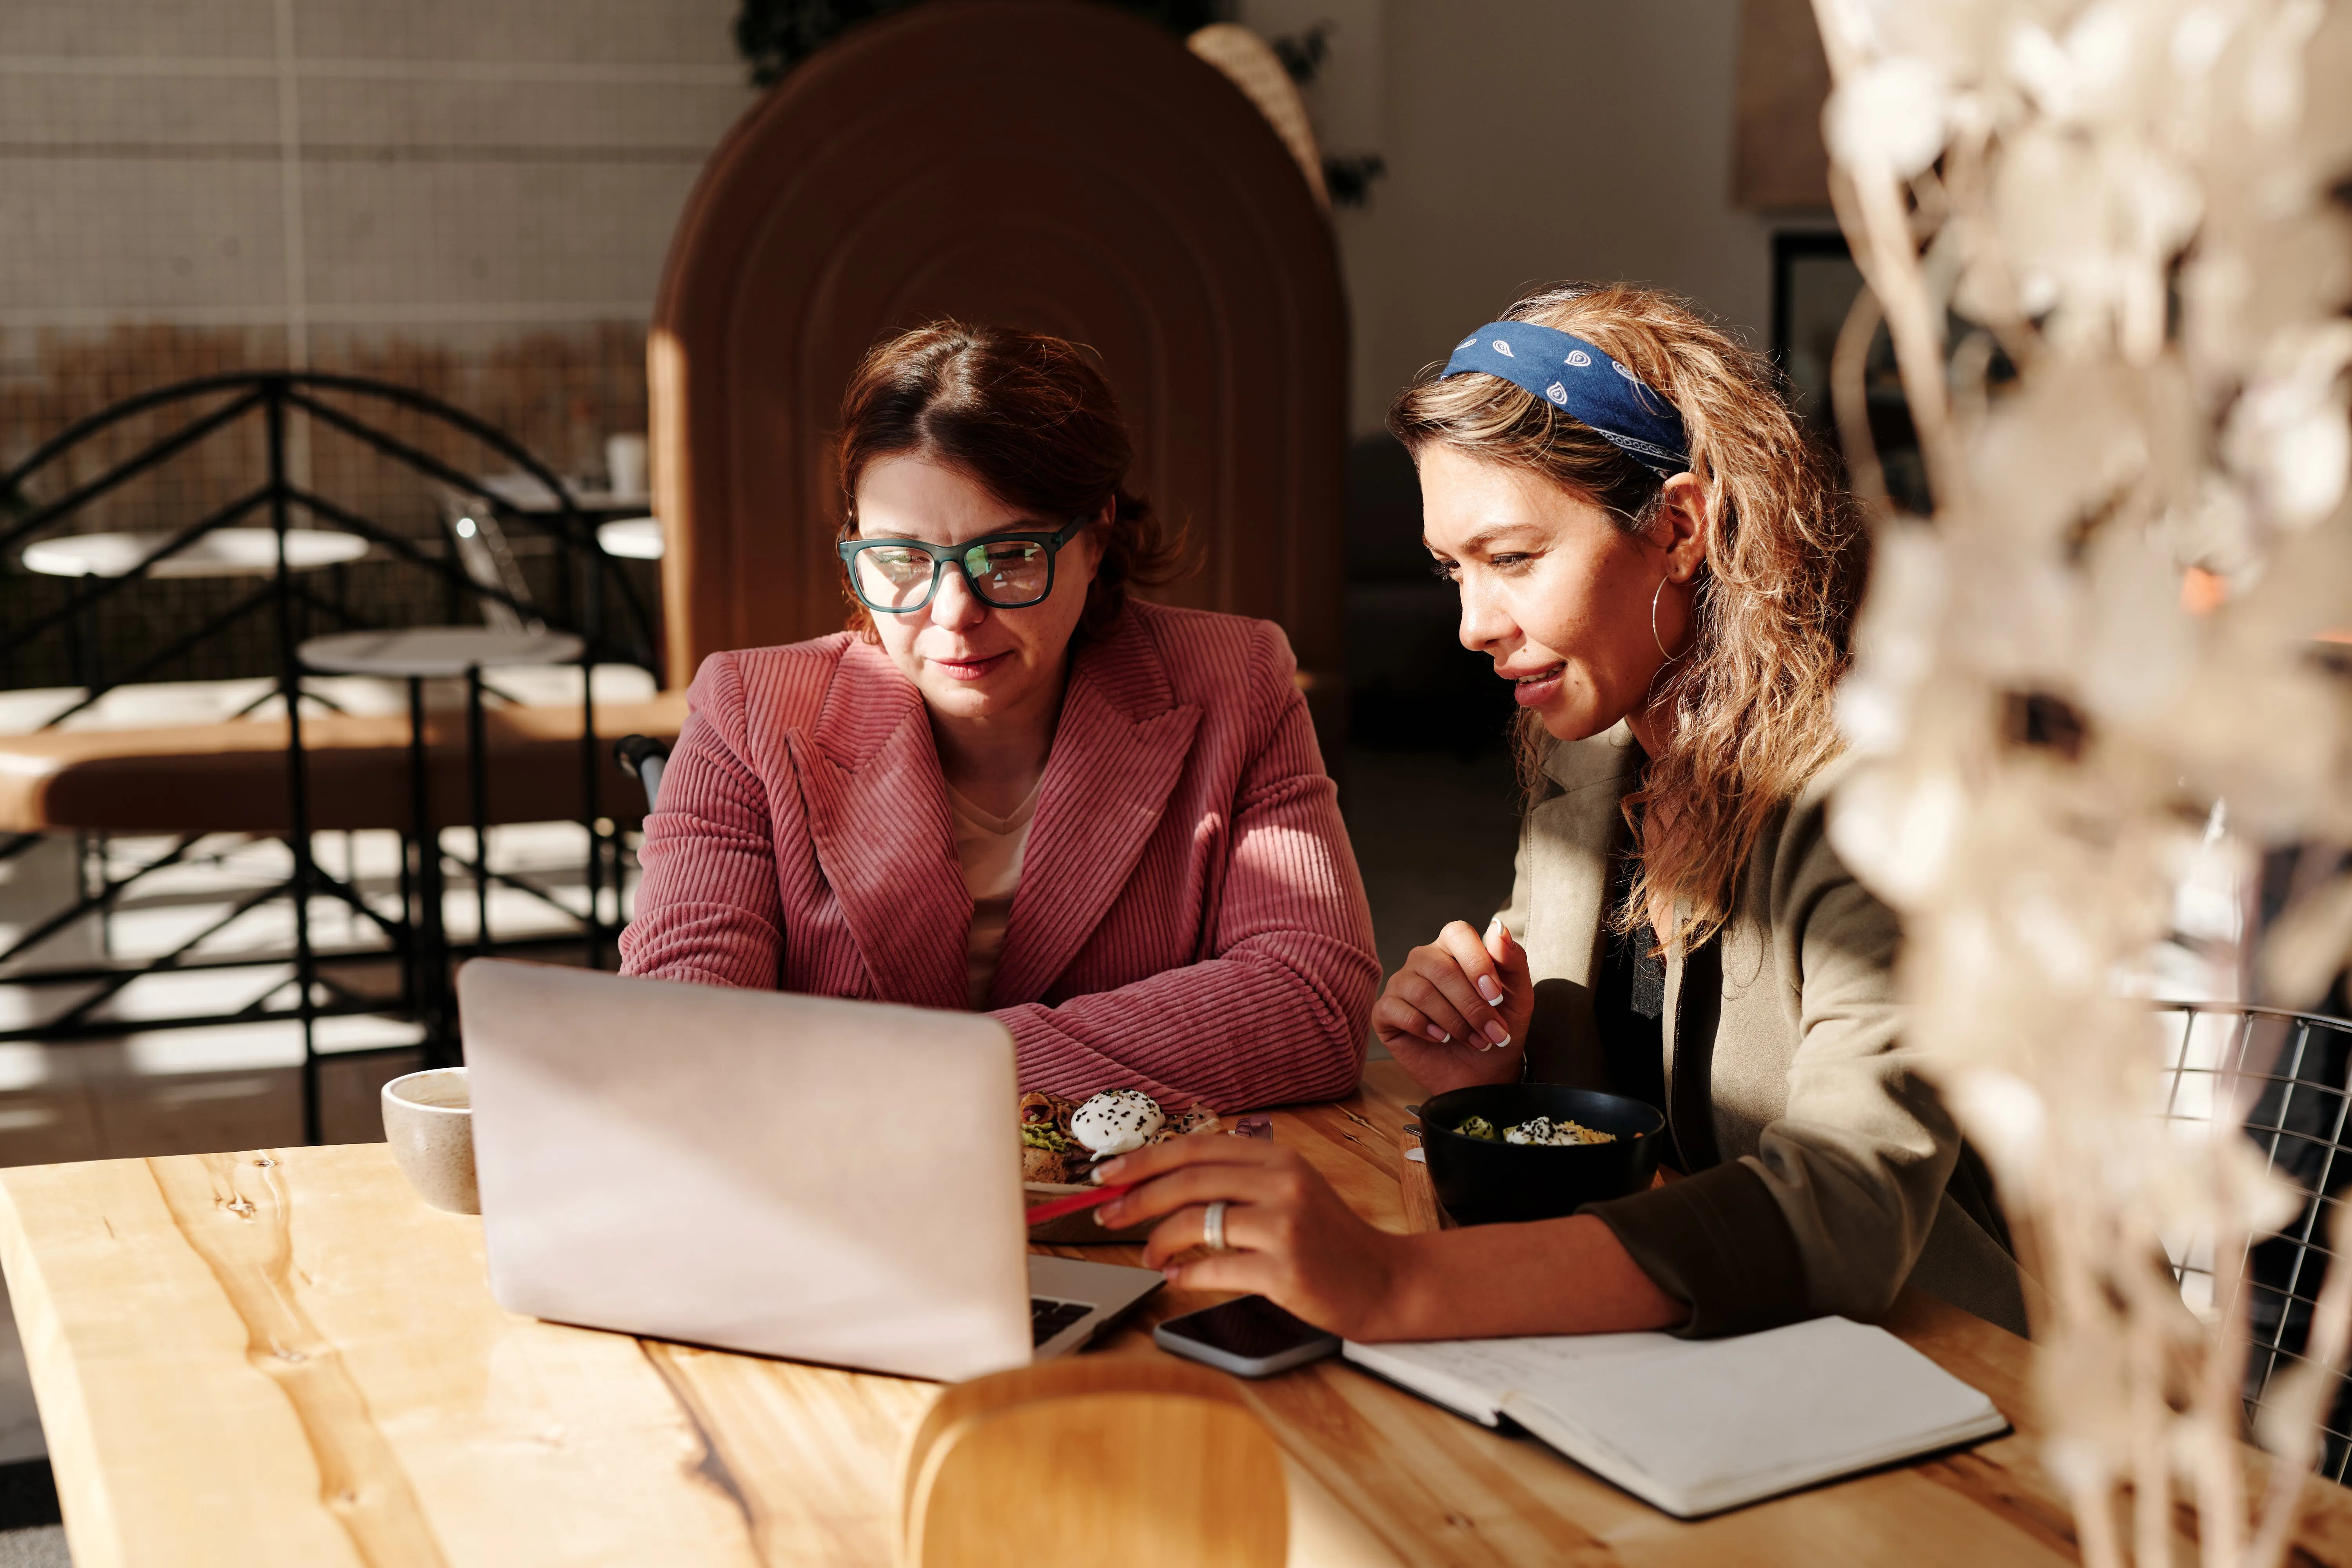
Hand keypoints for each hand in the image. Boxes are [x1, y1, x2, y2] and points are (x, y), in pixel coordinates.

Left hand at [1093, 1135, 1408, 1339]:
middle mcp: (1282, 1184)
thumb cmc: (1328, 1239)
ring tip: (1149, 1256)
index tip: (1107, 1174)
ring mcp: (1285, 1226)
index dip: (1144, 1159)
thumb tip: (1161, 1183)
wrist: (1384, 1280)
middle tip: (1107, 1215)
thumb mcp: (1289, 1190)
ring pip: (1196, 1222)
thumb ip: (1238, 1180)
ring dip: (1158, 1241)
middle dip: (1137, 1198)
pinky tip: (1178, 1279)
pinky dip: (1186, 1276)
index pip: (1197, 1146)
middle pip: (1189, 1180)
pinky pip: (1215, 1269)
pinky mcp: (1286, 1270)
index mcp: (1278, 1158)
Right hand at [1374, 918, 1533, 1095]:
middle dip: (1471, 1005)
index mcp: (1453, 949)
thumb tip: (1498, 928)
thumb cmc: (1498, 1029)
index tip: (1495, 997)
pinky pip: (1397, 1010)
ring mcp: (1401, 984)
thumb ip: (1513, 959)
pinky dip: (1424, 1027)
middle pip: (1440, 967)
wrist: (1483, 1074)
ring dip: (1453, 1021)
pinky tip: (1440, 1038)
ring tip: (1472, 1040)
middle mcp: (1424, 960)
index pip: (1457, 933)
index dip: (1476, 962)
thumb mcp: (1518, 996)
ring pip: (1420, 990)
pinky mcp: (1385, 1012)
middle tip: (1492, 1033)